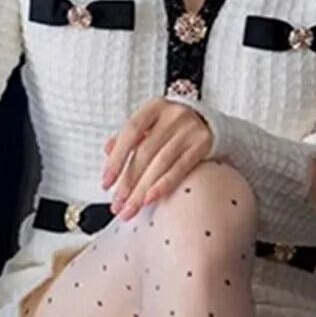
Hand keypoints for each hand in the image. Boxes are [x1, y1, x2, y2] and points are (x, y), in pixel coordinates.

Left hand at [101, 96, 213, 221]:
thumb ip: (129, 136)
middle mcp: (172, 115)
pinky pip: (180, 168)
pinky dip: (163, 185)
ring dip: (142, 190)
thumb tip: (107, 150)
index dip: (116, 159)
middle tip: (117, 205)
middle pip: (145, 153)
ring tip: (130, 209)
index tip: (106, 182)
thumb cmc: (172, 125)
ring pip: (160, 164)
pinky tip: (150, 199)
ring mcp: (189, 130)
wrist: (209, 121)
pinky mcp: (202, 145)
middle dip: (128, 183)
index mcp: (154, 107)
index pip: (130, 132)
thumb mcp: (150, 123)